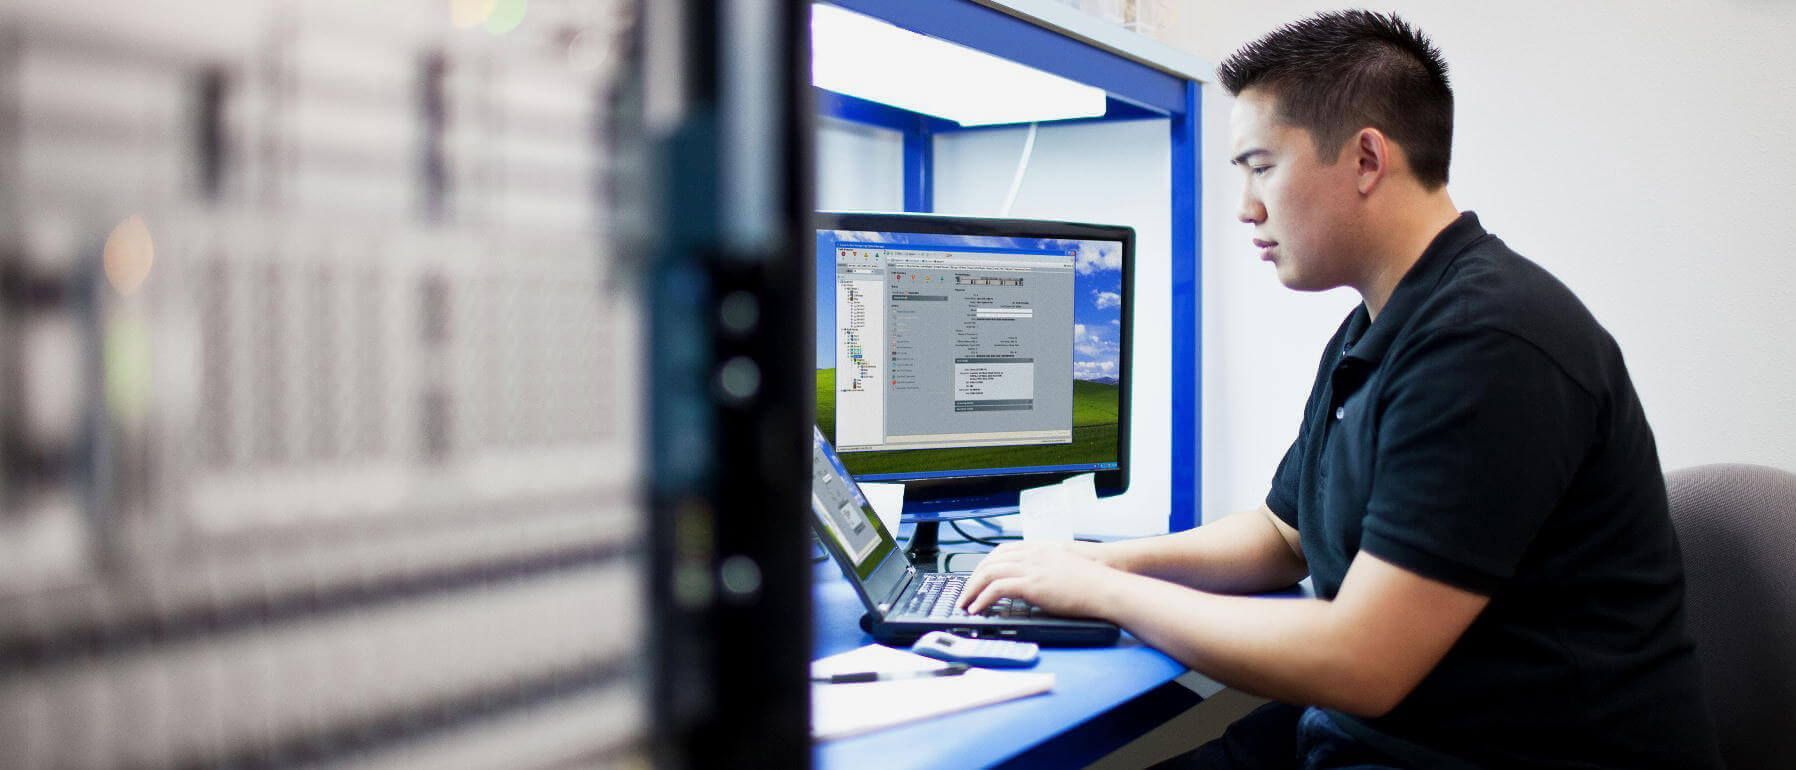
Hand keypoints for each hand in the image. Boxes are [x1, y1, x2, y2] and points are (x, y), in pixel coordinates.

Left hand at [955, 541, 1127, 618]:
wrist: (1108, 585)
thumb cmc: (1094, 580)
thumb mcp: (1066, 566)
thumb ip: (1048, 569)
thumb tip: (1036, 584)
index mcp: (1040, 548)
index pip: (1002, 551)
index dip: (986, 564)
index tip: (977, 578)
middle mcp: (1033, 554)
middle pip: (991, 561)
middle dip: (973, 578)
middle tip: (965, 593)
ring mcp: (1032, 567)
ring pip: (989, 572)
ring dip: (973, 589)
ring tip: (966, 604)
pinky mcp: (1033, 584)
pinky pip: (997, 588)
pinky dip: (983, 598)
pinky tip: (978, 609)